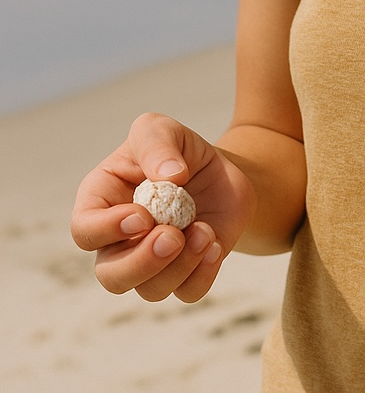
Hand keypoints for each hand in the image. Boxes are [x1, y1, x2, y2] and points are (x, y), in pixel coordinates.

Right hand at [71, 112, 255, 301]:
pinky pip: (187, 292)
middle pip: (111, 275)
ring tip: (204, 231)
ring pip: (150, 290)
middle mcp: (120, 241)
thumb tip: (170, 177)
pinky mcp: (186, 270)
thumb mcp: (162, 130)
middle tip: (172, 236)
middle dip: (141, 262)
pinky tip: (214, 244)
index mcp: (102, 203)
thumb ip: (157, 145)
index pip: (85, 230)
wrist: (221, 171)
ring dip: (180, 265)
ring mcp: (152, 260)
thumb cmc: (178, 150)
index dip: (107, 230)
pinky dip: (202, 274)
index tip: (142, 216)